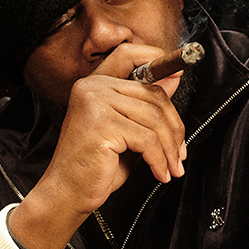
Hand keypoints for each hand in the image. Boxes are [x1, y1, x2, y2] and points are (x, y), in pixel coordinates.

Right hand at [10, 45, 187, 248]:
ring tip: (172, 168)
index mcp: (94, 85)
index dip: (156, 57)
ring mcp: (96, 103)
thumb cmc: (95, 167)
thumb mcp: (127, 133)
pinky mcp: (102, 124)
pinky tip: (159, 173)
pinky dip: (159, 160)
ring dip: (169, 148)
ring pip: (154, 118)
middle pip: (152, 93)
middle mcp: (92, 88)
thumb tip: (172, 81)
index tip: (178, 72)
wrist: (68, 194)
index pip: (128, 54)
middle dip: (174, 126)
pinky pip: (147, 139)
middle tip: (180, 153)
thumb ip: (145, 107)